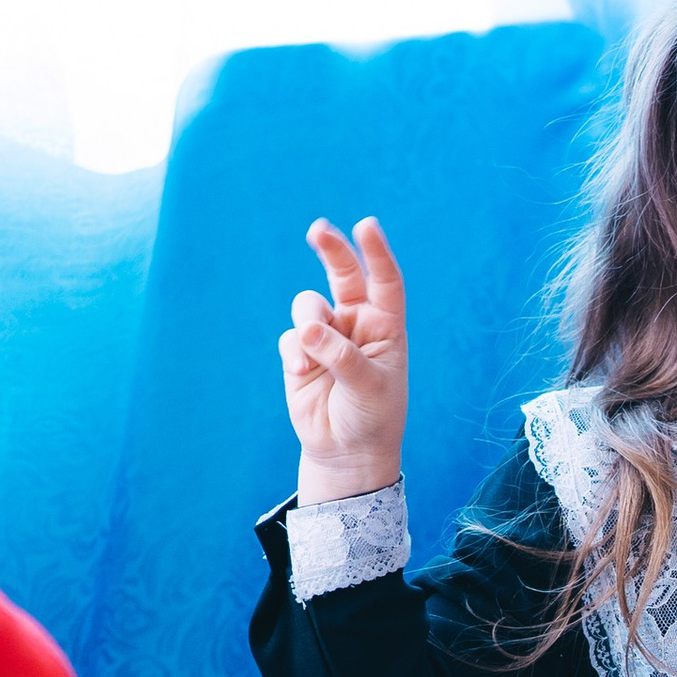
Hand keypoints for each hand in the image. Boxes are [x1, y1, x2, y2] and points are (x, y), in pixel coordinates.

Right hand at [282, 216, 409, 498]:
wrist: (346, 451)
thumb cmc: (371, 418)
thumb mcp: (369, 388)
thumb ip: (341, 356)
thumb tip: (308, 328)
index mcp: (386, 326)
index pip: (385, 281)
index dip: (377, 253)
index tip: (366, 225)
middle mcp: (356, 324)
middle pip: (343, 275)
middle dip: (331, 250)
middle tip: (318, 229)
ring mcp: (326, 336)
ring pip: (309, 306)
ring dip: (309, 324)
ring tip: (314, 360)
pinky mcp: (300, 352)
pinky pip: (291, 337)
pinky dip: (294, 353)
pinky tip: (301, 374)